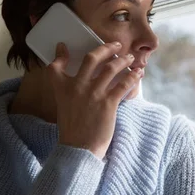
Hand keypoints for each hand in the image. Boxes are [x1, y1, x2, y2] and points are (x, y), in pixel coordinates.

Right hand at [47, 42, 142, 158]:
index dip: (59, 55)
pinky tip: (138, 73)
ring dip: (123, 60)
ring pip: (111, 68)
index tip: (63, 46)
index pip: (55, 67)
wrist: (79, 148)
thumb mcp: (64, 109)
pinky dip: (133, 77)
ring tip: (130, 58)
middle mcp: (77, 87)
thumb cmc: (73, 131)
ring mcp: (93, 94)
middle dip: (105, 48)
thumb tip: (79, 86)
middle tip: (116, 45)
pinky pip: (123, 84)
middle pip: (92, 59)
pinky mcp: (108, 103)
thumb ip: (70, 94)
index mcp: (63, 89)